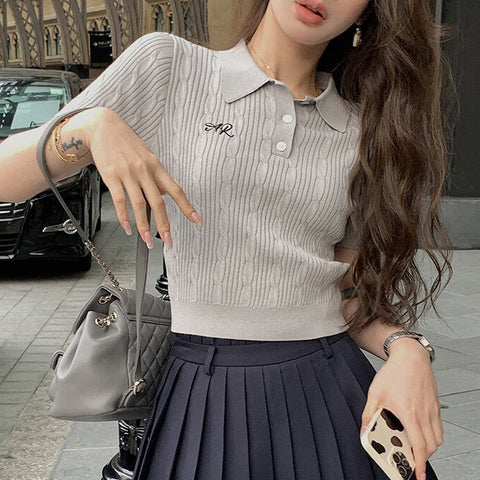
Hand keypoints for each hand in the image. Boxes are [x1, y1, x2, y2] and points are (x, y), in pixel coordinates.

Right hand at [85, 107, 202, 247]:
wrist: (103, 127)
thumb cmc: (127, 143)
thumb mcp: (148, 156)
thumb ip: (157, 177)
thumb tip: (166, 193)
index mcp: (156, 166)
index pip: (176, 190)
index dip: (188, 206)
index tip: (197, 220)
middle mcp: (144, 170)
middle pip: (158, 202)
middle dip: (164, 224)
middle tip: (169, 241)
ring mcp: (128, 174)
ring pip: (139, 204)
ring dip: (144, 226)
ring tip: (147, 241)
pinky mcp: (111, 176)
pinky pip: (120, 201)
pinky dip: (124, 217)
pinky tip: (128, 228)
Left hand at [360, 339, 443, 479]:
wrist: (410, 356)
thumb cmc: (394, 372)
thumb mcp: (375, 393)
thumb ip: (368, 413)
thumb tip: (363, 429)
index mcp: (409, 413)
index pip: (418, 446)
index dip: (419, 463)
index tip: (418, 474)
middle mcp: (424, 414)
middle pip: (430, 446)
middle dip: (422, 458)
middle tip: (412, 461)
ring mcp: (432, 410)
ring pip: (437, 438)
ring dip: (429, 447)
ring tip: (416, 448)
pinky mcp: (435, 405)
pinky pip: (439, 427)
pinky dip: (433, 435)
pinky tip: (422, 432)